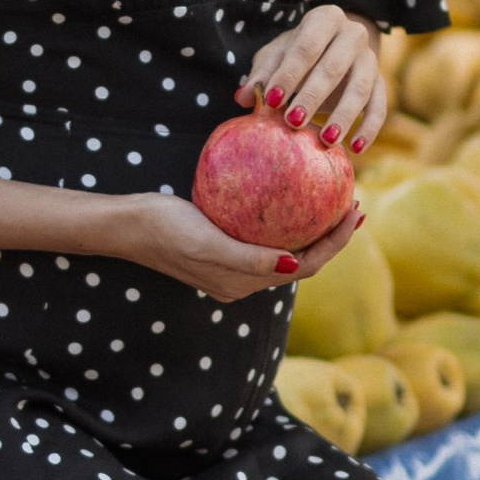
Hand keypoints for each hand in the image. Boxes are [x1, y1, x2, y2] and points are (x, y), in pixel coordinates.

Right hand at [99, 189, 367, 301]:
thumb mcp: (206, 242)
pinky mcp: (222, 247)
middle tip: (352, 202)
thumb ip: (249, 260)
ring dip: (312, 228)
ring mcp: (232, 265)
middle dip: (331, 236)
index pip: (305, 267)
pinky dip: (285, 220)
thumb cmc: (164, 228)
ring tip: (330, 199)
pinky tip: (289, 195)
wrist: (126, 224)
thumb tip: (294, 266)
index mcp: (243, 284)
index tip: (353, 211)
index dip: (335, 244)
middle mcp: (242, 279)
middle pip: (301, 260)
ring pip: (285, 250)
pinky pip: (264, 237)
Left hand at [237, 7, 387, 156]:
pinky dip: (369, 129)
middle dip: (312, 96)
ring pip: (360, 88)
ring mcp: (370, 59)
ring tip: (326, 140)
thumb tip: (242, 98)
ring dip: (343, 116)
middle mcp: (353, 34)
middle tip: (293, 122)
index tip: (272, 100)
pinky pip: (380, 107)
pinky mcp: (381, 83)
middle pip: (333, 67)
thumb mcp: (276, 57)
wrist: (333, 50)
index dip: (289, 73)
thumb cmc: (297, 54)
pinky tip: (354, 148)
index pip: (306, 46)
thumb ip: (260, 75)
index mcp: (325, 19)